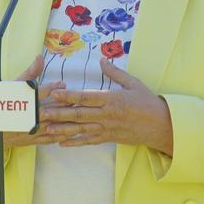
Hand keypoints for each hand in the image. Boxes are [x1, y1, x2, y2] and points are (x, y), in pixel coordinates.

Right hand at [0, 55, 67, 163]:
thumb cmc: (2, 105)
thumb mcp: (14, 87)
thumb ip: (29, 73)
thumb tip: (40, 57)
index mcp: (21, 102)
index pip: (38, 93)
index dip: (52, 88)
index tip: (62, 84)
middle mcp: (26, 116)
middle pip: (48, 110)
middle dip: (63, 104)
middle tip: (75, 97)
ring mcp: (29, 130)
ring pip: (51, 125)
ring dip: (65, 120)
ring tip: (77, 113)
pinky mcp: (31, 140)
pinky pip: (48, 138)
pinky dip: (60, 135)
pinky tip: (71, 130)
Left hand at [40, 58, 173, 154]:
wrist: (162, 126)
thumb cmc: (148, 102)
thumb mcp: (133, 83)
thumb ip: (115, 73)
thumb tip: (102, 60)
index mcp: (112, 99)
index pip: (86, 97)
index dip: (68, 96)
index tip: (53, 93)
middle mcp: (107, 115)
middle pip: (79, 114)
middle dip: (58, 114)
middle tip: (41, 113)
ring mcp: (107, 129)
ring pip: (81, 130)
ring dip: (62, 130)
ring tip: (46, 129)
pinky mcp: (109, 138)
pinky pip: (89, 141)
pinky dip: (75, 143)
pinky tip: (62, 143)